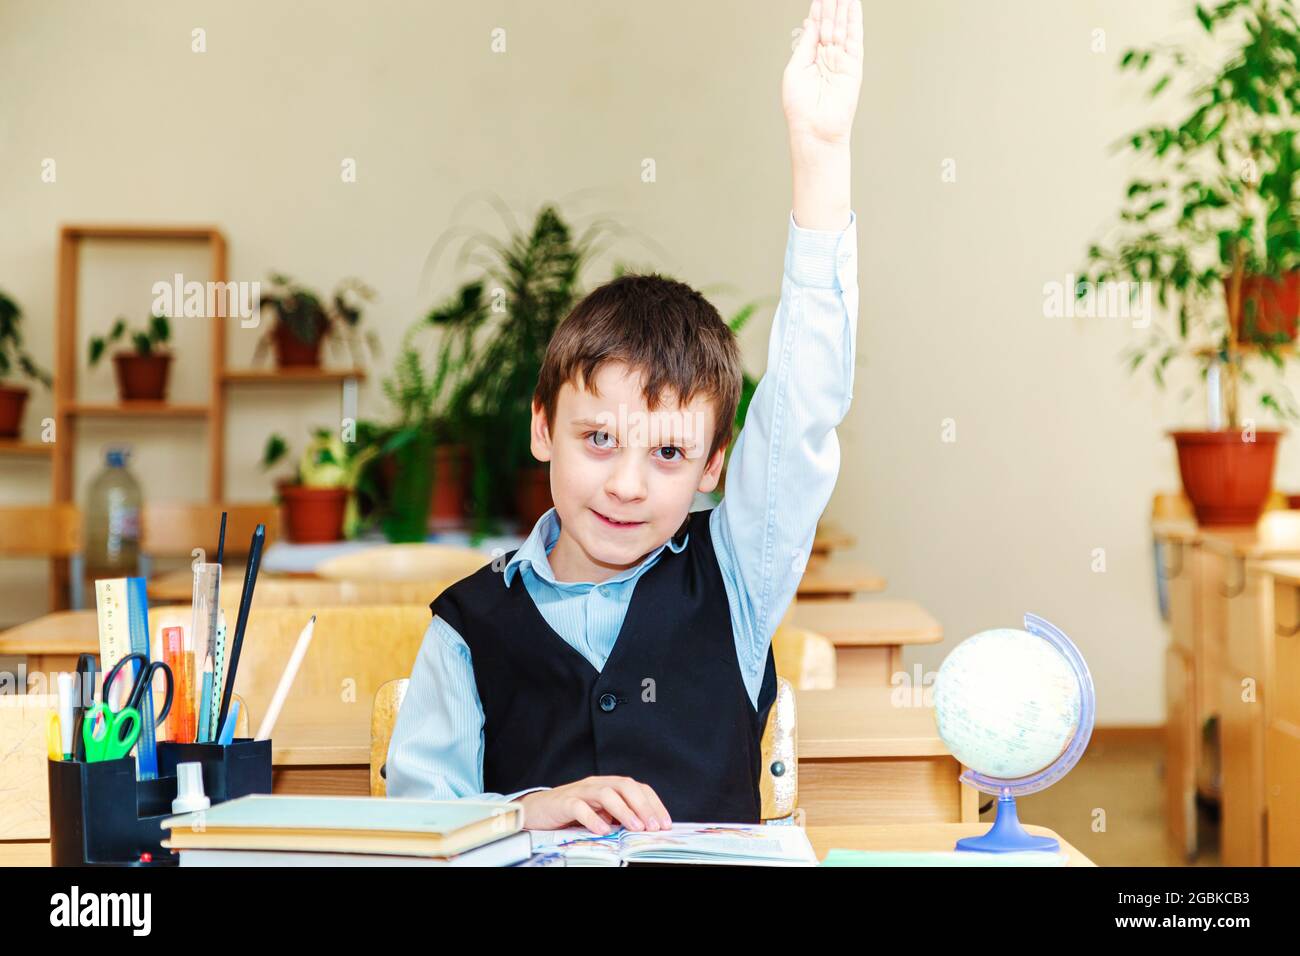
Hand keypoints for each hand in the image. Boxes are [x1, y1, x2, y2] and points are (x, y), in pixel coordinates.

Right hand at [518, 776, 671, 834]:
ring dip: (624, 810)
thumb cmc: (569, 814)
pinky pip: (580, 807)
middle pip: (625, 786)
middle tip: (654, 826)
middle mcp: (596, 784)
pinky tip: (603, 830)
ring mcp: (580, 791)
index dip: (653, 803)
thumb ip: (617, 816)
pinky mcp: (564, 802)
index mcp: (608, 786)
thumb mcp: (599, 813)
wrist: (535, 810)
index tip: (665, 822)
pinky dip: (593, 818)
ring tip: (635, 827)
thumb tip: (644, 829)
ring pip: (606, 794)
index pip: (637, 788)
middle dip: (643, 806)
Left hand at [782, 0, 863, 148]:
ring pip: (842, 27)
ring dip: (842, 7)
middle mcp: (827, 57)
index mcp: (811, 58)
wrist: (814, 129)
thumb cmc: (801, 107)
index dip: (818, 10)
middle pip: (830, 23)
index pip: (816, 28)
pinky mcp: (853, 65)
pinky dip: (854, 20)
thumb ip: (805, 45)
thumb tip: (811, 22)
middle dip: (831, 4)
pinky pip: (854, 38)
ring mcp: (841, 60)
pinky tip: (853, 4)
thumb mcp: (795, 69)